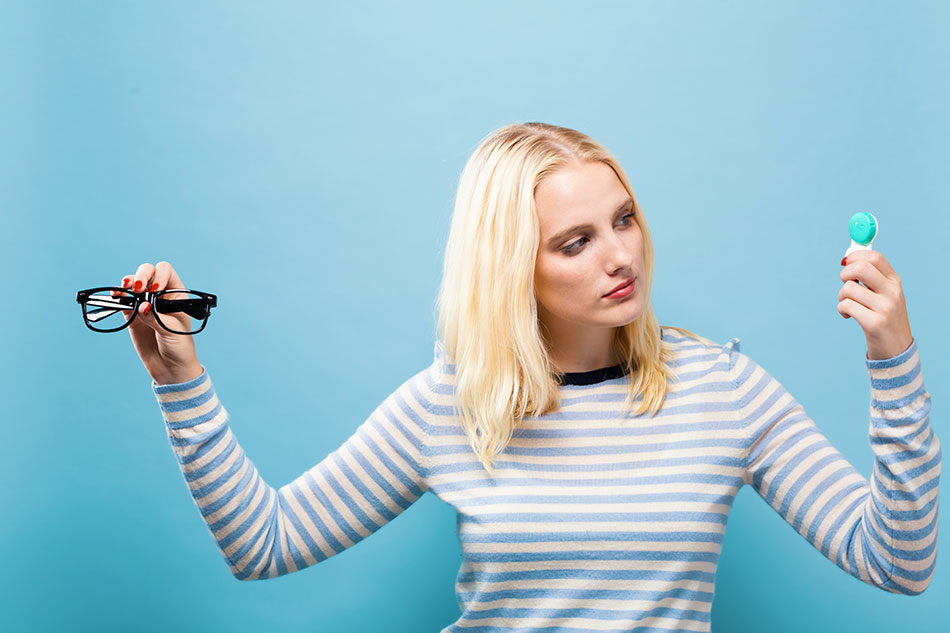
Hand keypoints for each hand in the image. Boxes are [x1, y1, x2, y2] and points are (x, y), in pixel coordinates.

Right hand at [119, 261, 203, 384]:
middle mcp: (160, 295)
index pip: (166, 272)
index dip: (159, 276)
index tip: (155, 290)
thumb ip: (156, 317)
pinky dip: (118, 296)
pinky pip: (123, 300)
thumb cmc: (179, 347)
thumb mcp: (172, 330)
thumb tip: (141, 306)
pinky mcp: (132, 315)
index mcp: (176, 294)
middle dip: (141, 275)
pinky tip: (116, 295)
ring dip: (128, 283)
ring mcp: (144, 303)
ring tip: (125, 290)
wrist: (170, 367)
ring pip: (133, 284)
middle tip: (137, 288)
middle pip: (148, 273)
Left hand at [838, 250, 913, 359]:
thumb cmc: (884, 317)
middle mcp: (893, 292)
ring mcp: (885, 308)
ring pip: (848, 288)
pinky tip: (848, 315)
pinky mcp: (874, 323)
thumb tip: (847, 258)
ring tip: (848, 304)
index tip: (846, 263)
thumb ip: (871, 277)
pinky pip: (846, 306)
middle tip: (846, 283)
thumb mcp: (885, 294)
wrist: (896, 348)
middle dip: (845, 273)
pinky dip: (841, 309)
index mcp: (895, 281)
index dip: (855, 256)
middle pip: (861, 268)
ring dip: (841, 296)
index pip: (875, 257)